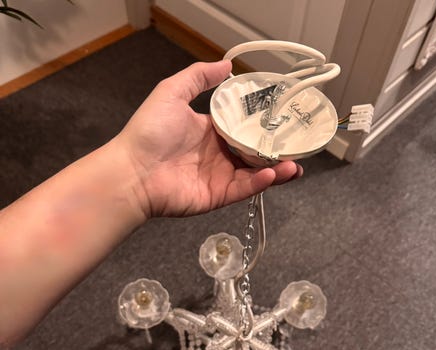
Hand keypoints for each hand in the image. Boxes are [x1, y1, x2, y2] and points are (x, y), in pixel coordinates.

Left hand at [115, 60, 302, 217]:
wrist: (132, 171)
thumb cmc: (148, 131)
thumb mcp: (172, 92)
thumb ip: (198, 77)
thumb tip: (226, 64)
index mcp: (210, 131)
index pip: (244, 127)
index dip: (264, 125)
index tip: (284, 119)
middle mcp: (218, 154)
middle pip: (254, 153)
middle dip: (277, 151)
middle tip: (299, 146)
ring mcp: (219, 176)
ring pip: (255, 173)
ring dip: (276, 170)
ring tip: (295, 165)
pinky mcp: (217, 196)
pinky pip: (243, 189)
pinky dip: (259, 183)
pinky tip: (272, 174)